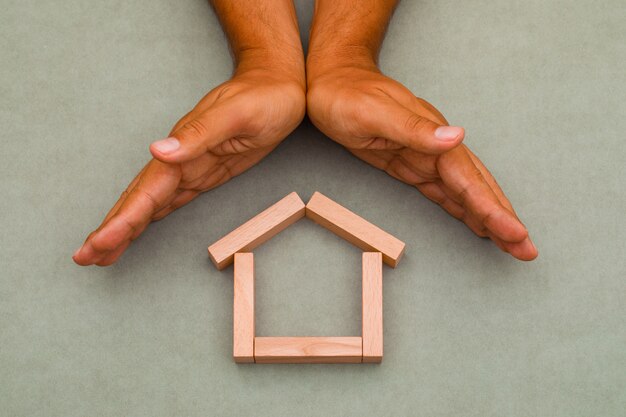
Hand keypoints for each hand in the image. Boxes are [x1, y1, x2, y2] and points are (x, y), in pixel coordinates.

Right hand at [73, 70, 304, 265]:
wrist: (278, 87)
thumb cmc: (262, 98)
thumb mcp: (235, 114)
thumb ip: (198, 134)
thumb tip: (158, 150)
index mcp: (182, 147)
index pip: (145, 191)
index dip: (122, 220)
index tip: (98, 244)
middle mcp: (179, 160)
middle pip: (139, 200)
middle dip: (112, 230)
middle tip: (85, 257)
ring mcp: (190, 168)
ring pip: (150, 204)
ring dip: (126, 228)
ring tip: (102, 253)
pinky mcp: (204, 174)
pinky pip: (170, 201)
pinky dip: (151, 218)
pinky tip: (137, 230)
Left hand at [306, 66, 536, 260]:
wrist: (332, 83)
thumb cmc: (347, 96)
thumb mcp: (374, 112)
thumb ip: (414, 128)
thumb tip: (457, 136)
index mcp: (432, 137)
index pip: (470, 179)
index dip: (492, 208)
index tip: (516, 232)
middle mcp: (436, 148)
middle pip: (477, 188)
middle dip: (502, 219)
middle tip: (526, 250)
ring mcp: (425, 158)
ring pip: (464, 194)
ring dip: (488, 219)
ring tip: (512, 245)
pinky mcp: (411, 166)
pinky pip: (444, 193)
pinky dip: (463, 210)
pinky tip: (477, 223)